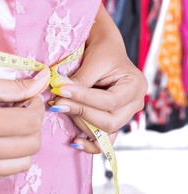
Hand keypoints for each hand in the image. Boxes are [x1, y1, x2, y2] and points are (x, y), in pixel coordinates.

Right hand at [0, 68, 49, 183]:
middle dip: (33, 126)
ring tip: (7, 128)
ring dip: (23, 144)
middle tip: (20, 111)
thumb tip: (45, 79)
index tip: (29, 99)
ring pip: (23, 164)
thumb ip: (14, 86)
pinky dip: (7, 156)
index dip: (37, 108)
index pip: (31, 124)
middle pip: (32, 146)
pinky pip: (4, 172)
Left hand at [50, 4, 147, 153]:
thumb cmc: (102, 52)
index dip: (83, 99)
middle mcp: (134, 104)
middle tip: (57, 104)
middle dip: (80, 113)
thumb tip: (60, 95)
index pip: (109, 101)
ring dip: (80, 124)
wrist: (104, 50)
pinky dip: (89, 143)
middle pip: (109, 121)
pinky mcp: (112, 121)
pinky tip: (74, 142)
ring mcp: (124, 116)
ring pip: (104, 132)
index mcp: (135, 86)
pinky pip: (104, 140)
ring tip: (60, 110)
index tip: (61, 91)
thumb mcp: (93, 62)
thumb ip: (79, 81)